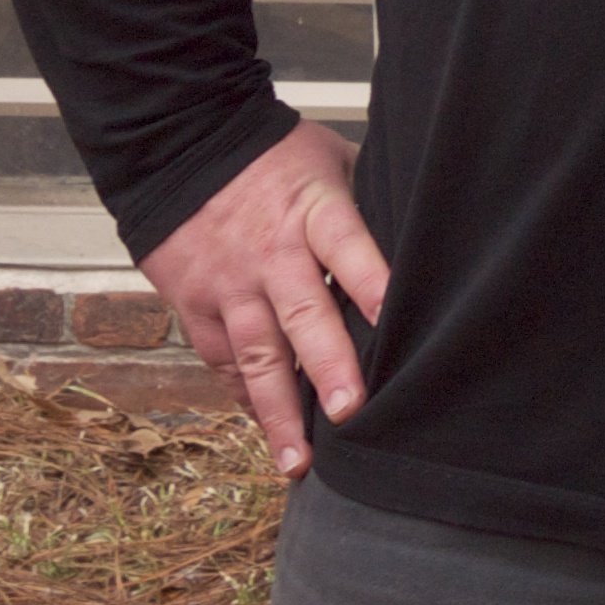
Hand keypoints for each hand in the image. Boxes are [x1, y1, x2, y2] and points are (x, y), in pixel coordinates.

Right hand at [139, 118, 387, 476]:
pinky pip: (220, 357)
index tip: (399, 323)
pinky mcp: (194, 301)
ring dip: (276, 411)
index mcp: (313, 212)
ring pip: (254, 355)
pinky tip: (263, 425)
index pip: (350, 248)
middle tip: (352, 411)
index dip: (374, 284)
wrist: (179, 145)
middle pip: (302, 315)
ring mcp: (228, 283)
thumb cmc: (274, 156)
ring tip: (298, 460)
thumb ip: (369, 205)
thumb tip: (424, 240)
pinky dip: (242, 393)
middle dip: (328, 367)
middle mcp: (270, 254)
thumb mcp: (333, 162)